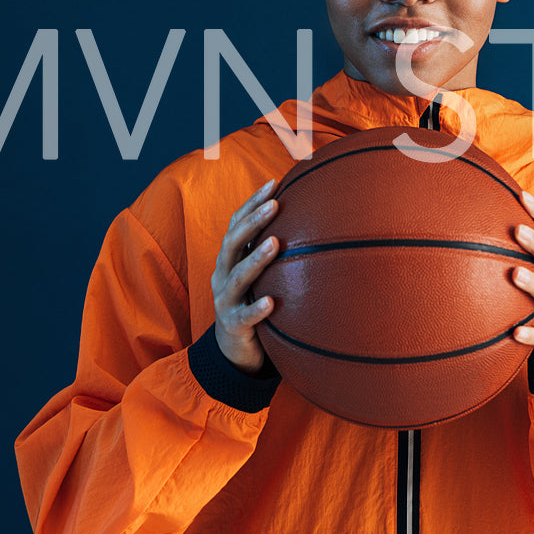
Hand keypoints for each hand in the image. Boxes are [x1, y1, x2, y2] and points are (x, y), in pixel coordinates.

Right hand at [211, 178, 279, 374]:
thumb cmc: (252, 301)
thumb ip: (273, 251)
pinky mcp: (233, 326)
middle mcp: (223, 275)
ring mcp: (225, 301)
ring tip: (276, 243)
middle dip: (253, 222)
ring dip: (256, 259)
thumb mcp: (259, 275)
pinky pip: (245, 317)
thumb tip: (311, 220)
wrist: (234, 349)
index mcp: (229, 260)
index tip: (273, 183)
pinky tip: (271, 302)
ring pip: (237, 277)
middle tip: (275, 205)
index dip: (251, 204)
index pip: (236, 225)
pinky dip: (256, 308)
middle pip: (232, 243)